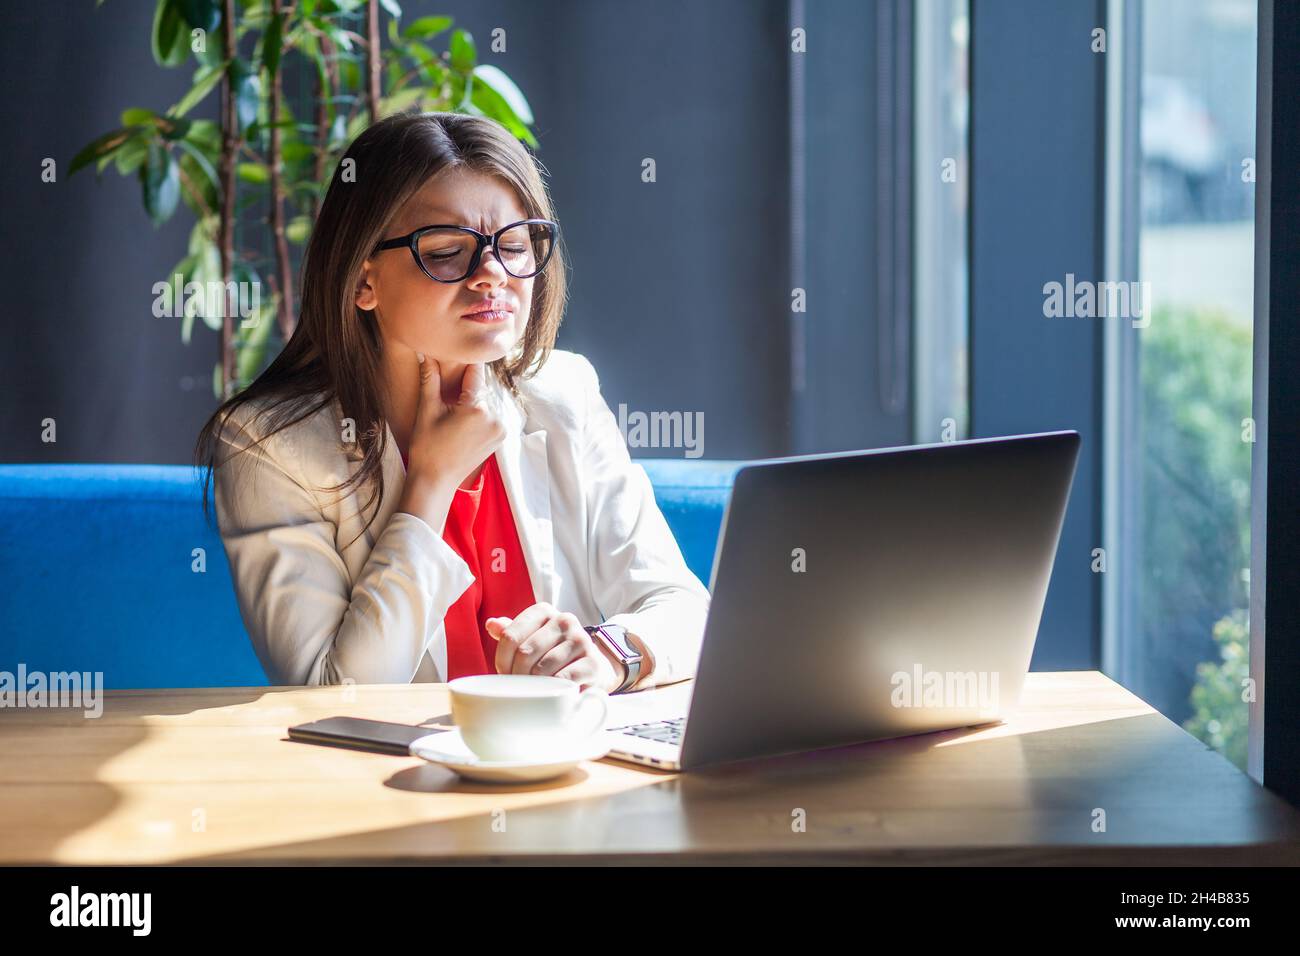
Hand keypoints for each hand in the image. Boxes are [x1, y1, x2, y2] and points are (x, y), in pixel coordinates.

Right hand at [406, 353, 505, 489]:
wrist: (436, 481)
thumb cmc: (427, 447)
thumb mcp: (427, 411)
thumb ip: (430, 379)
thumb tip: (426, 353)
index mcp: (477, 408)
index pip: (475, 371)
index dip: (464, 361)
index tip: (456, 353)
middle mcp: (495, 417)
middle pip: (481, 387)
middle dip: (466, 384)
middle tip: (449, 387)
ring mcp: (501, 428)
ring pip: (487, 400)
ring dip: (474, 399)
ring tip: (454, 408)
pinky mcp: (501, 437)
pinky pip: (492, 414)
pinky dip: (480, 412)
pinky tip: (463, 420)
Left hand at [486, 603, 626, 692]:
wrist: (592, 668)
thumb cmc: (554, 653)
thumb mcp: (531, 639)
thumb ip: (511, 632)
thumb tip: (491, 624)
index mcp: (544, 611)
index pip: (510, 636)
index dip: (502, 660)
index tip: (505, 673)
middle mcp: (564, 620)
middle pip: (524, 652)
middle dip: (516, 675)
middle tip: (519, 686)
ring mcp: (580, 640)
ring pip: (541, 668)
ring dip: (533, 686)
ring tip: (534, 691)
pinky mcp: (592, 662)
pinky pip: (562, 680)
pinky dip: (552, 690)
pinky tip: (551, 692)